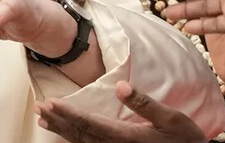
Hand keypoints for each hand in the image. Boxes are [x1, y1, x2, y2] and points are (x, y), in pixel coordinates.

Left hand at [36, 81, 208, 142]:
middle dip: (59, 121)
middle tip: (40, 109)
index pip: (90, 123)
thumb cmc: (184, 138)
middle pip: (80, 134)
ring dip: (63, 131)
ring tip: (45, 120)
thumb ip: (144, 103)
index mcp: (127, 137)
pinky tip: (67, 135)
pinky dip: (75, 141)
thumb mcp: (170, 117)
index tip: (50, 103)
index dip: (68, 113)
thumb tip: (121, 86)